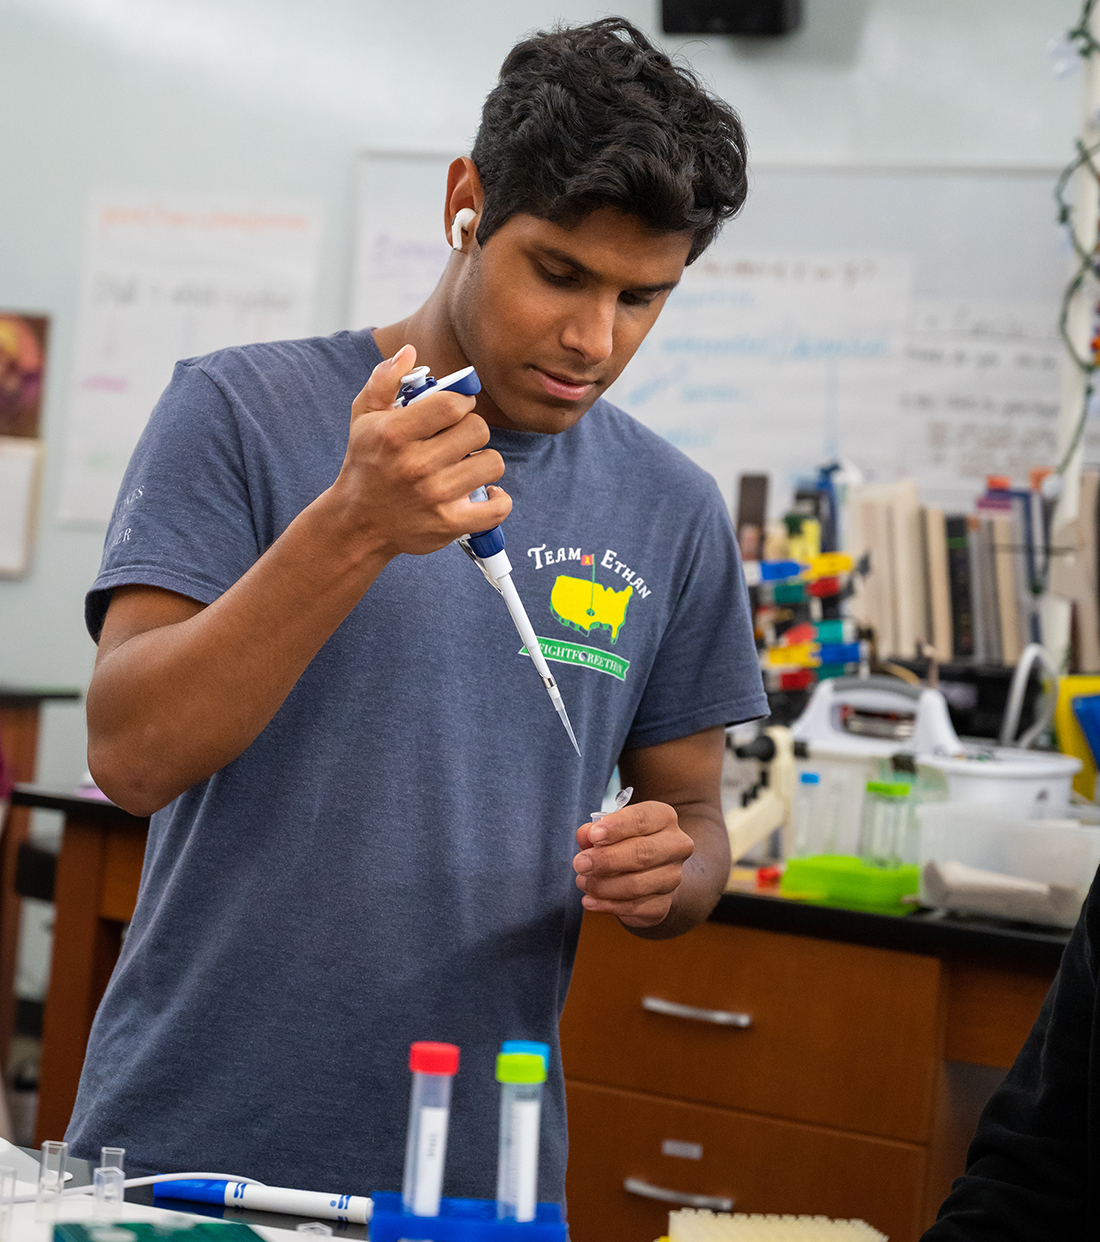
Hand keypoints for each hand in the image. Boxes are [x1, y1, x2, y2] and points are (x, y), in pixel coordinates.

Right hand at [327, 344, 511, 557]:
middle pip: (478, 430)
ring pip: (492, 463)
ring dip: (483, 462)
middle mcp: (416, 465)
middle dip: (472, 430)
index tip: (456, 409)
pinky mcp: (449, 524)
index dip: (462, 401)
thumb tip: (410, 352)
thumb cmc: (366, 465)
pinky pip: (498, 507)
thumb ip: (384, 380)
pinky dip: (499, 499)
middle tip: (459, 439)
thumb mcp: (363, 417)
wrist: (357, 523)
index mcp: (395, 434)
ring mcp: (435, 497)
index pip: (453, 404)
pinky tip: (486, 492)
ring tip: (466, 465)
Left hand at [572, 801, 694, 928]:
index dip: (616, 827)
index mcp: (663, 818)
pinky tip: (590, 901)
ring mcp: (673, 877)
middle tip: (580, 863)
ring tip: (582, 882)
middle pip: (642, 853)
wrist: (650, 874)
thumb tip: (585, 834)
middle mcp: (675, 846)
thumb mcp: (609, 830)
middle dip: (606, 860)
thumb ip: (595, 831)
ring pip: (636, 885)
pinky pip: (634, 908)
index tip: (593, 835)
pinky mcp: (664, 904)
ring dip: (603, 885)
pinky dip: (607, 905)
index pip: (642, 819)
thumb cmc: (626, 843)